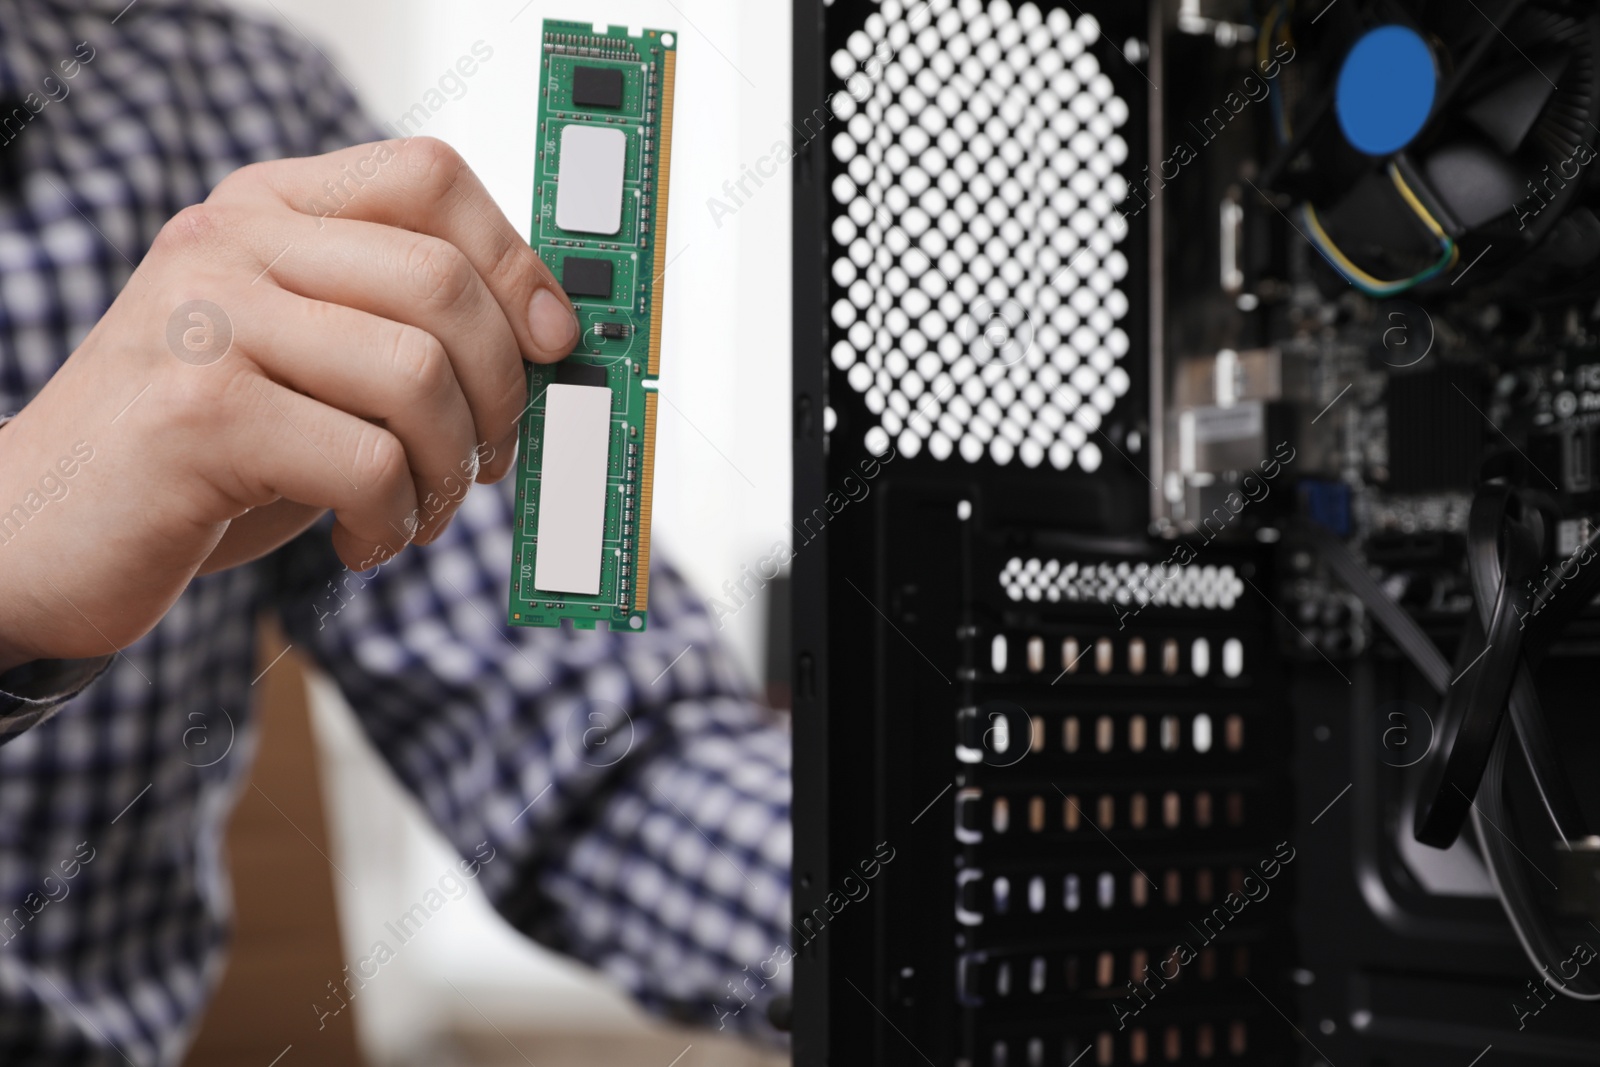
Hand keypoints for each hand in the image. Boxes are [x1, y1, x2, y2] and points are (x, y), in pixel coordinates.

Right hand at [0, 137, 577, 669]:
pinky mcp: (197, 414)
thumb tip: (550, 337)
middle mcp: (231, 242)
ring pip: (418, 375)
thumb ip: (399, 327)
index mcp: (268, 208)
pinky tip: (367, 541)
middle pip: (443, 283)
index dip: (516, 261)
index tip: (553, 341)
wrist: (39, 531)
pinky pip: (369, 461)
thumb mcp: (306, 362)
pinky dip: (396, 519)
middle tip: (489, 458)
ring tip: (422, 510)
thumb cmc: (203, 453)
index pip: (429, 177)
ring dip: (452, 468)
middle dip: (501, 392)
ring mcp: (207, 320)